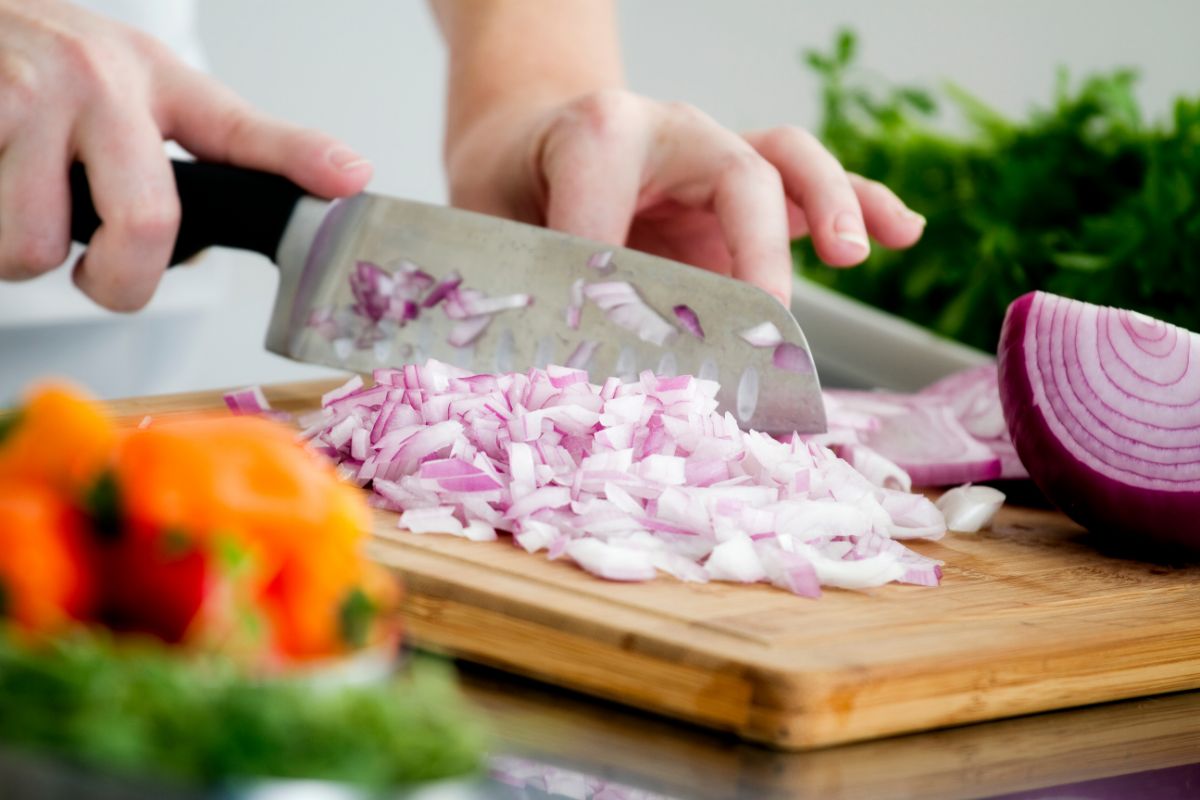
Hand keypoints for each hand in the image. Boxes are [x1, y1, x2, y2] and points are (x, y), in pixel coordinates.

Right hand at [0, 0, 371, 309]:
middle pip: (142, 226)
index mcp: (150, 80)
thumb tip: (318, 186)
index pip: (235, 127)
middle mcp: (93, 81)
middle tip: (100, 274)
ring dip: (20, 254)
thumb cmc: (53, 62)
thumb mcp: (141, 81)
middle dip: (118, 282)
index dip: (298, 155)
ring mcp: (21, 98)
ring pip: (32, 249)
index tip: (350, 177)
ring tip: (24, 206)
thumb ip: (220, 141)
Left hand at [445, 89, 924, 304]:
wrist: (530, 139)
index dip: (610, 268)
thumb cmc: (512, 187)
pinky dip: (862, 203)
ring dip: (829, 205)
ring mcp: (716, 156)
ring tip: (850, 255)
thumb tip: (549, 369)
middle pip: (734, 173)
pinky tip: (904, 232)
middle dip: (752, 253)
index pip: (618, 197)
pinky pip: (812, 184)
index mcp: (597, 132)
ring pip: (788, 160)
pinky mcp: (748, 186)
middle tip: (758, 330)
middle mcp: (670, 131)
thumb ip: (519, 279)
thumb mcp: (489, 225)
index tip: (604, 343)